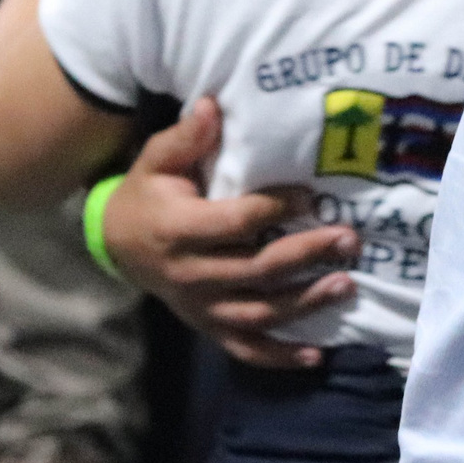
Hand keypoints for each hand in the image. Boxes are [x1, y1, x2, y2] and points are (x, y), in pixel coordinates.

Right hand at [101, 98, 359, 369]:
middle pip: (256, 270)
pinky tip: (316, 355)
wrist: (115, 245)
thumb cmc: (147, 195)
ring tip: (346, 285)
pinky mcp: (208, 326)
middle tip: (348, 240)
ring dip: (305, 304)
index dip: (275, 209)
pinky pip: (245, 348)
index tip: (312, 195)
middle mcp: (190, 275)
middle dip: (306, 255)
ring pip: (258, 314)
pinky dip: (280, 356)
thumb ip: (186, 137)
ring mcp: (200, 307)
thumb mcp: (156, 161)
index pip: (236, 222)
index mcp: (178, 231)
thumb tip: (213, 105)